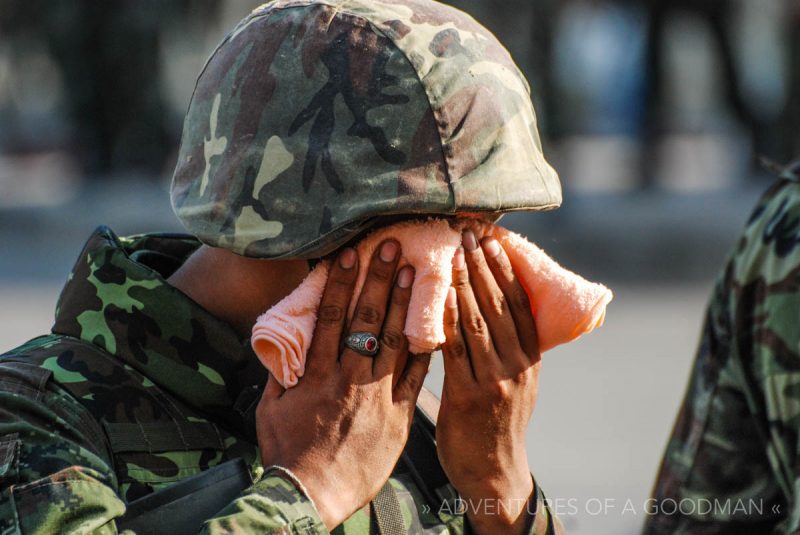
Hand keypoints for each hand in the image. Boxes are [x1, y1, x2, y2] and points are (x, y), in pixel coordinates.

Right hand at [255, 240, 430, 529]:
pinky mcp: (400, 415)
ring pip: (394, 340)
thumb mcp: (271, 408)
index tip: (350, 254)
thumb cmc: (288, 452)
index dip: (341, 282)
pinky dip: (425, 350)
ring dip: (404, 303)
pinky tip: (435, 323)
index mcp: (318, 373)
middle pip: (367, 319)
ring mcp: (378, 395)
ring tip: (415, 271)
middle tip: (392, 246)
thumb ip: (282, 372)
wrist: (313, 495)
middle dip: (379, 279)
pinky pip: (416, 377)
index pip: (331, 317)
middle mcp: (350, 378)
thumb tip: (285, 342)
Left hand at [437, 230, 539, 534]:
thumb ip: (504, 349)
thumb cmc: (496, 424)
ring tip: (455, 254)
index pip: (519, 305)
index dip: (506, 271)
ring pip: (479, 323)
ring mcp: (495, 381)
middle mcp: (517, 366)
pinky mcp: (469, 397)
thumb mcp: (514, 383)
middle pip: (499, 306)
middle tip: (469, 234)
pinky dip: (448, 320)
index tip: (493, 240)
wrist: (494, 474)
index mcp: (529, 359)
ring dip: (466, 285)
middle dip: (483, 267)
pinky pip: (457, 351)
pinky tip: (439, 297)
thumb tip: (488, 312)